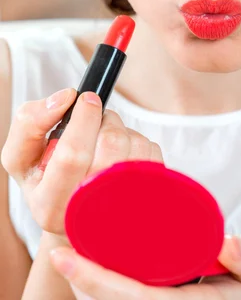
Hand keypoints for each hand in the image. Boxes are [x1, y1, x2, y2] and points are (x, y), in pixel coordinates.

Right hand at [1, 88, 163, 238]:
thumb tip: (65, 98)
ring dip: (119, 129)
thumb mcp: (22, 156)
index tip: (85, 99)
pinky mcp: (149, 194)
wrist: (77, 212)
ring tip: (102, 141)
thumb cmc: (48, 181)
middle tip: (92, 120)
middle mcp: (90, 211)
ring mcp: (124, 206)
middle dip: (103, 119)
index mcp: (51, 205)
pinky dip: (134, 140)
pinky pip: (149, 149)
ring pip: (133, 142)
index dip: (83, 119)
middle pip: (111, 143)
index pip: (73, 155)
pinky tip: (118, 155)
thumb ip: (30, 123)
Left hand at [50, 234, 240, 298]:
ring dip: (86, 284)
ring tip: (64, 256)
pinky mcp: (153, 298)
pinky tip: (87, 263)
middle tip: (57, 254)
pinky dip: (100, 282)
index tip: (68, 257)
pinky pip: (121, 295)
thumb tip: (228, 243)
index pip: (135, 299)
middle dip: (82, 283)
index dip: (99, 281)